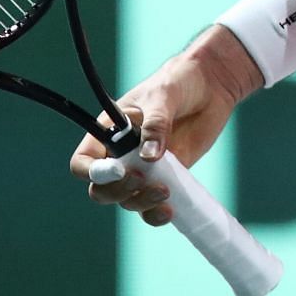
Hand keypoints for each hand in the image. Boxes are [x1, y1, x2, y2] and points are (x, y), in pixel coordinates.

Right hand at [68, 25, 261, 225]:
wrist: (211, 85)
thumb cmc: (179, 81)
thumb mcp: (163, 96)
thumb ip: (156, 124)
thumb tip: (149, 157)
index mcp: (109, 132)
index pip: (84, 161)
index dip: (92, 172)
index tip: (117, 169)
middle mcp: (122, 155)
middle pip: (102, 189)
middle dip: (117, 191)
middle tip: (141, 179)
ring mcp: (144, 169)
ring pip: (128, 201)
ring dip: (141, 202)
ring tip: (164, 191)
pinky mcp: (166, 178)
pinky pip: (152, 206)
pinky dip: (156, 213)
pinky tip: (169, 210)